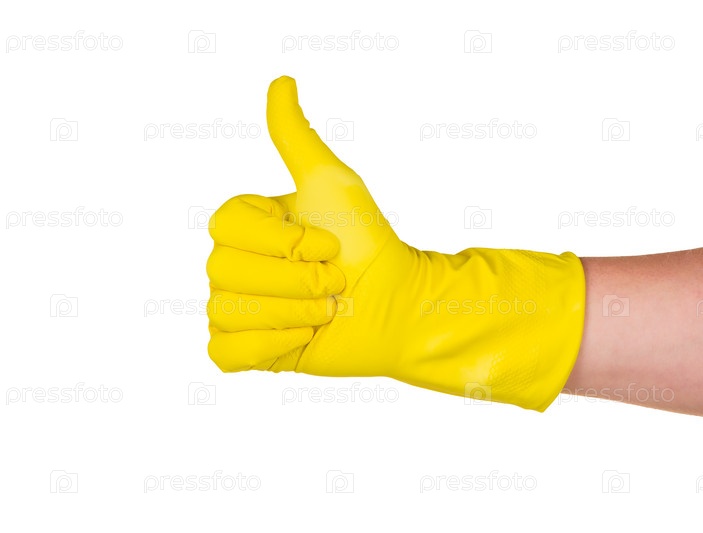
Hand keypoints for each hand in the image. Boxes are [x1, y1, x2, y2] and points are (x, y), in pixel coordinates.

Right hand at [206, 76, 584, 410]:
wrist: (396, 305)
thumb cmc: (366, 241)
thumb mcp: (331, 182)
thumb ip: (296, 136)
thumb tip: (281, 81)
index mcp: (244, 225)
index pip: (225, 227)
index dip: (280, 240)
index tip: (328, 243)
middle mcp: (231, 264)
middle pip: (225, 272)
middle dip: (295, 279)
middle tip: (335, 281)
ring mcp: (235, 307)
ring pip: (227, 312)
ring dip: (292, 312)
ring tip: (328, 308)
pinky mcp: (244, 349)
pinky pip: (225, 352)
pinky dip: (269, 345)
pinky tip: (306, 335)